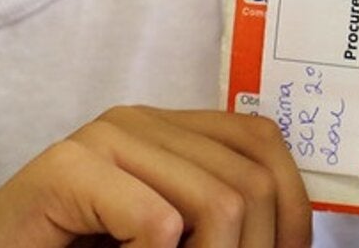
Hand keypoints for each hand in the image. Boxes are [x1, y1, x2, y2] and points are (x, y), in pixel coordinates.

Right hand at [0, 106, 311, 247]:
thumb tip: (291, 241)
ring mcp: (99, 140)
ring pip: (220, 203)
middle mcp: (135, 122)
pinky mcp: (65, 170)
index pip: (263, 143)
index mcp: (162, 132)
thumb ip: (211, 226)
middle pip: (253, 180)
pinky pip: (158, 223)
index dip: (293, 212)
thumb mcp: (158, 242)